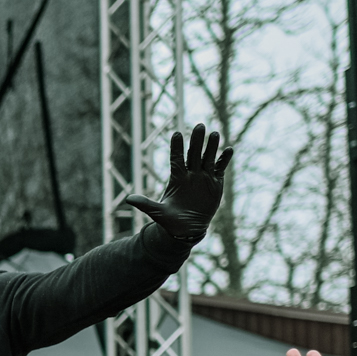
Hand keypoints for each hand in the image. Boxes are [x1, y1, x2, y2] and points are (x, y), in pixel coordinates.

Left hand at [124, 124, 231, 243]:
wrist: (186, 229)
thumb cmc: (170, 220)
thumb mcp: (157, 212)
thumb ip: (145, 204)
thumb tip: (128, 199)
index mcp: (177, 178)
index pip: (176, 158)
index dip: (176, 146)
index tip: (176, 133)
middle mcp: (191, 174)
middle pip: (194, 153)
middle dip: (197, 140)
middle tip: (199, 125)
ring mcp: (204, 177)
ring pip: (208, 157)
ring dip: (211, 146)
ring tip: (214, 133)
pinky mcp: (215, 183)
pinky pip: (220, 168)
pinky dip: (224, 159)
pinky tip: (228, 149)